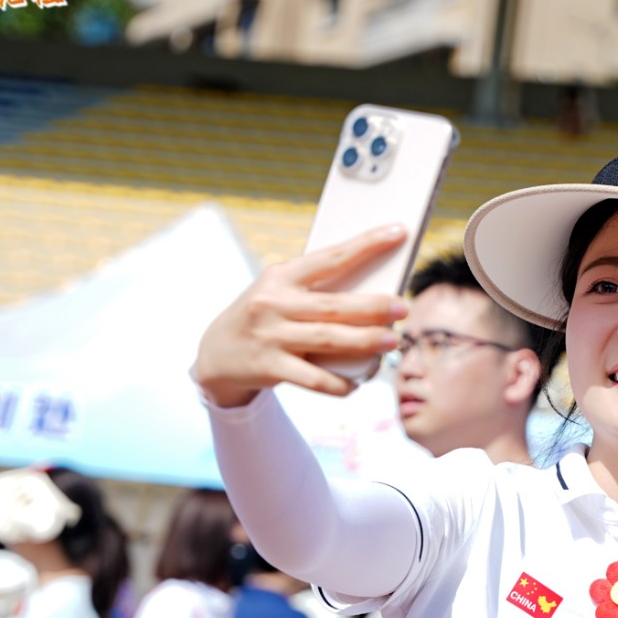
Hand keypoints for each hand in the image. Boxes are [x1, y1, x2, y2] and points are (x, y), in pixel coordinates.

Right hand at [193, 225, 412, 408]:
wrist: (215, 354)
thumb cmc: (263, 317)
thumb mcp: (278, 293)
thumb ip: (315, 291)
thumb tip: (373, 296)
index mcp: (281, 277)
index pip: (330, 257)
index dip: (366, 245)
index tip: (398, 233)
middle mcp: (274, 303)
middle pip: (334, 305)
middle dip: (373, 306)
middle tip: (402, 307)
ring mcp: (271, 336)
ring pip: (328, 339)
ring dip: (365, 341)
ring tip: (392, 340)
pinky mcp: (270, 367)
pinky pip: (314, 378)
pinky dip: (339, 384)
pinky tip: (356, 384)